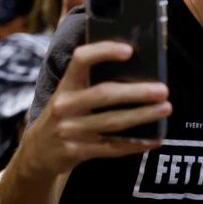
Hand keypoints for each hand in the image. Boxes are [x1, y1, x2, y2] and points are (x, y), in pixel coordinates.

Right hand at [19, 41, 169, 178]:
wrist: (37, 153)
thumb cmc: (64, 114)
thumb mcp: (67, 92)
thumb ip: (89, 74)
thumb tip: (122, 53)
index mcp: (65, 85)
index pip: (80, 60)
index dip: (104, 52)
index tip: (129, 50)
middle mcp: (65, 106)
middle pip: (104, 95)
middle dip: (136, 92)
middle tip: (163, 90)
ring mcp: (70, 131)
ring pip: (112, 122)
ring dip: (142, 116)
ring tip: (166, 109)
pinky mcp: (77, 152)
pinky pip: (113, 148)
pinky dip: (137, 144)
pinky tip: (156, 139)